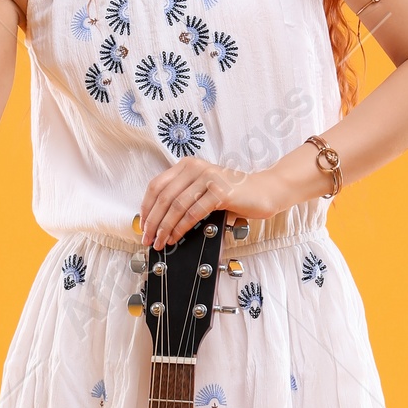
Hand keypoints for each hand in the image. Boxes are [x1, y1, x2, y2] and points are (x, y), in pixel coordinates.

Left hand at [138, 157, 288, 248]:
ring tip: (160, 242)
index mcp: (187, 165)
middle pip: (163, 197)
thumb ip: (183, 197)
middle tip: (148, 238)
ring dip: (165, 228)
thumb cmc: (233, 194)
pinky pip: (193, 213)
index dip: (146, 207)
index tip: (142, 225)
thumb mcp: (202, 190)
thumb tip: (157, 220)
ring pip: (176, 206)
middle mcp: (195, 168)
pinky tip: (176, 237)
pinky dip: (181, 228)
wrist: (264, 191)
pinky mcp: (220, 191)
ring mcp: (208, 178)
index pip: (156, 185)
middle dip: (152, 221)